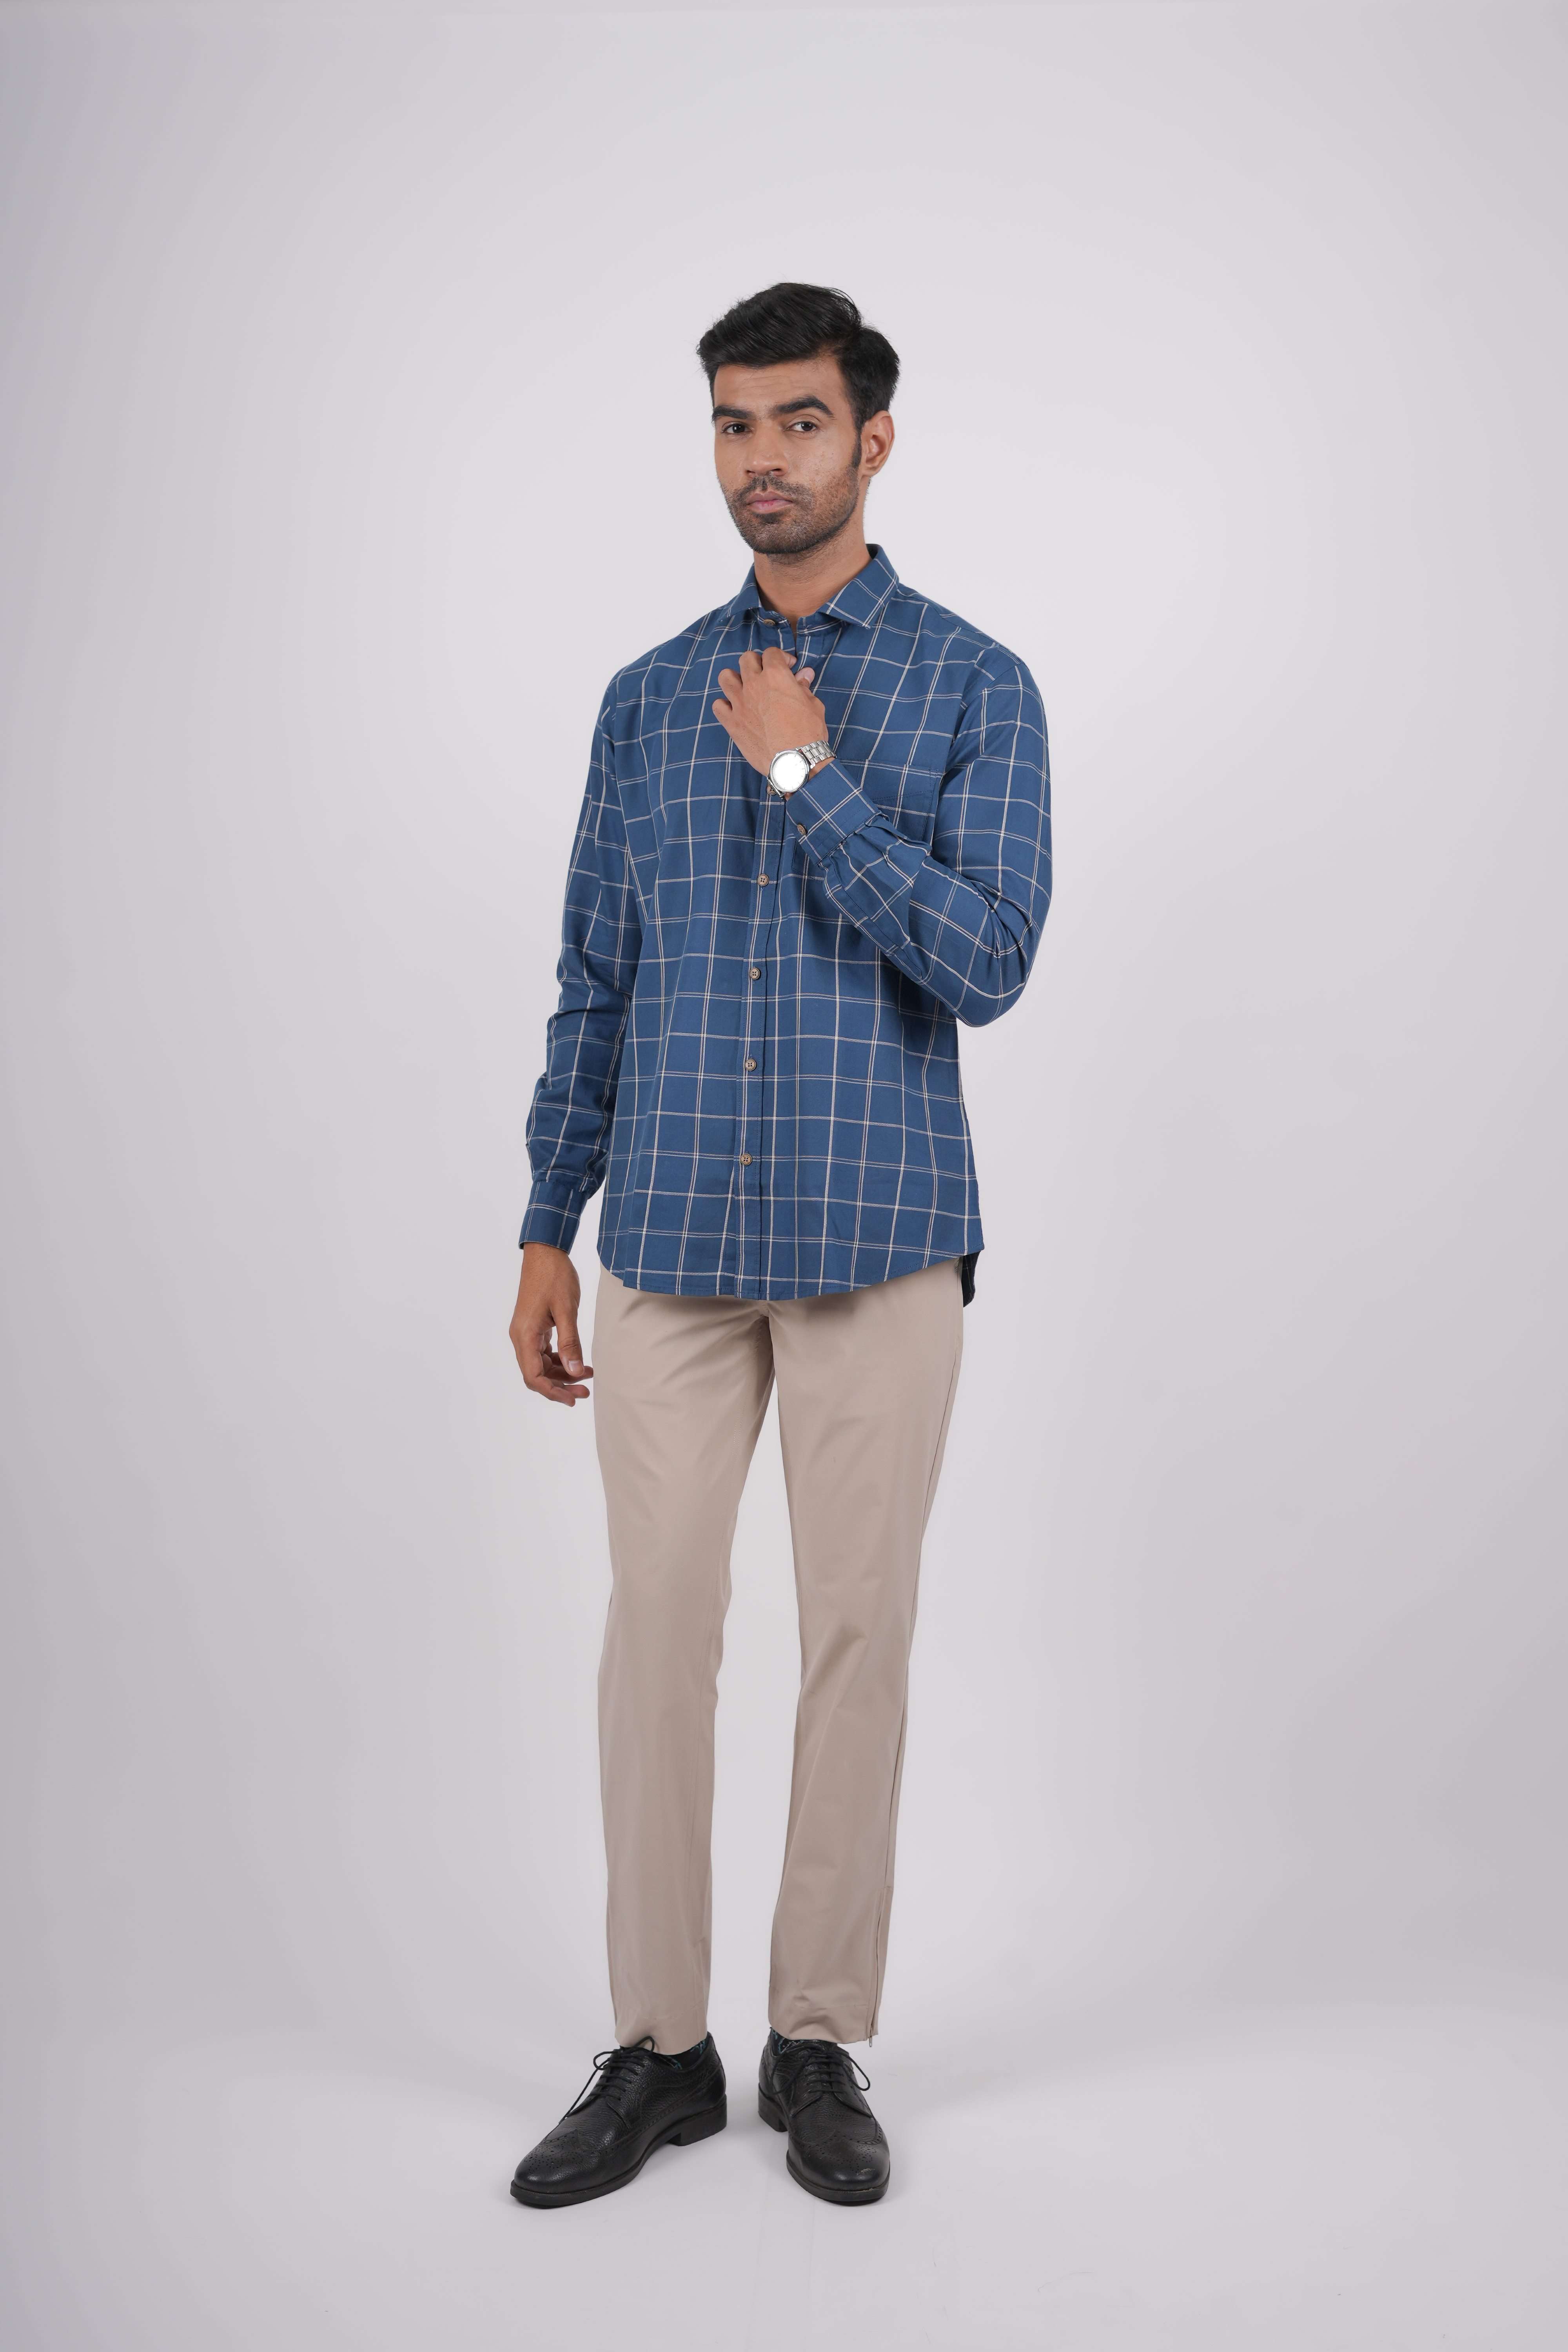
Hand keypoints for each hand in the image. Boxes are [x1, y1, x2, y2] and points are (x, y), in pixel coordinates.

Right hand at [510, 1242, 592, 1405]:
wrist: (545, 1252)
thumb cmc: (555, 1277)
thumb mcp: (567, 1310)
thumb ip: (571, 1343)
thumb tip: (576, 1372)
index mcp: (525, 1335)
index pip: (533, 1376)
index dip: (552, 1392)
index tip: (573, 1399)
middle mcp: (521, 1337)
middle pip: (536, 1374)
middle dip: (559, 1386)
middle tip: (585, 1391)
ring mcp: (526, 1332)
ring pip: (541, 1365)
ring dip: (562, 1374)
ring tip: (587, 1375)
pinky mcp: (533, 1327)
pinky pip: (544, 1352)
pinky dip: (560, 1360)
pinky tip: (578, 1361)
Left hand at [712, 647, 824, 779]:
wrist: (794, 762)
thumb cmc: (808, 733)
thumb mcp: (813, 705)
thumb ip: (804, 687)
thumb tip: (804, 674)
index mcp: (775, 676)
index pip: (771, 653)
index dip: (781, 657)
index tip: (788, 667)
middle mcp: (754, 685)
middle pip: (746, 659)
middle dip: (757, 663)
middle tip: (766, 675)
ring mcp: (739, 703)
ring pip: (725, 677)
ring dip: (735, 678)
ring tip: (745, 688)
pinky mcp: (732, 723)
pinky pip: (718, 705)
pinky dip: (724, 705)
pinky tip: (735, 710)